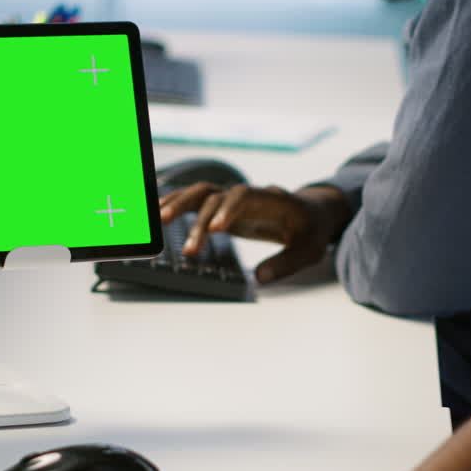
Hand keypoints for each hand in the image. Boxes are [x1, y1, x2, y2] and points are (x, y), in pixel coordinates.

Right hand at [159, 183, 349, 282]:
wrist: (313, 211)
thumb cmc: (312, 230)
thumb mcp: (310, 250)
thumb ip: (287, 263)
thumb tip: (260, 277)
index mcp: (272, 200)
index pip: (245, 197)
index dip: (229, 209)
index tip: (217, 229)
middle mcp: (248, 195)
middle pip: (216, 195)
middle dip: (198, 217)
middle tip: (187, 244)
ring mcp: (233, 199)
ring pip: (201, 193)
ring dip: (179, 204)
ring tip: (158, 220)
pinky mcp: (223, 206)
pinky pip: (197, 201)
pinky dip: (177, 203)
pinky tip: (158, 212)